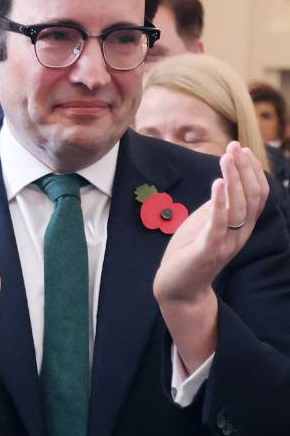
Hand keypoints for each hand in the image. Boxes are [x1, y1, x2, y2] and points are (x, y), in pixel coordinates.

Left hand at [153, 143, 268, 367]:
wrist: (178, 288)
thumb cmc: (189, 253)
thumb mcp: (205, 224)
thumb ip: (217, 207)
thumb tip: (224, 181)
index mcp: (241, 226)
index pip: (257, 194)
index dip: (252, 170)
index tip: (241, 148)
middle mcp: (239, 234)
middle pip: (253, 197)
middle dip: (245, 169)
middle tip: (235, 147)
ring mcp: (226, 242)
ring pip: (239, 207)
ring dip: (233, 179)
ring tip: (227, 158)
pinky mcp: (208, 250)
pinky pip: (218, 224)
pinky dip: (220, 202)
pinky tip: (217, 183)